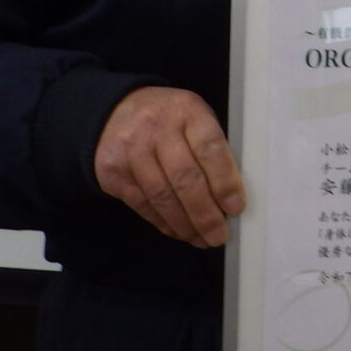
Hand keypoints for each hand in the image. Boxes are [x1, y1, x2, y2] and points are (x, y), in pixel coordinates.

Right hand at [94, 86, 244, 247]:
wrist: (114, 113)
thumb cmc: (169, 119)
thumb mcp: (194, 117)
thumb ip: (211, 148)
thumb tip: (232, 195)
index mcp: (187, 110)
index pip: (209, 148)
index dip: (225, 182)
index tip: (235, 207)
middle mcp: (157, 128)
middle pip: (185, 178)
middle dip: (205, 214)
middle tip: (220, 235)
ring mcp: (132, 150)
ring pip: (162, 197)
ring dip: (185, 225)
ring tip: (202, 240)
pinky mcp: (114, 172)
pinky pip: (143, 205)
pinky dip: (164, 223)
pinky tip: (179, 231)